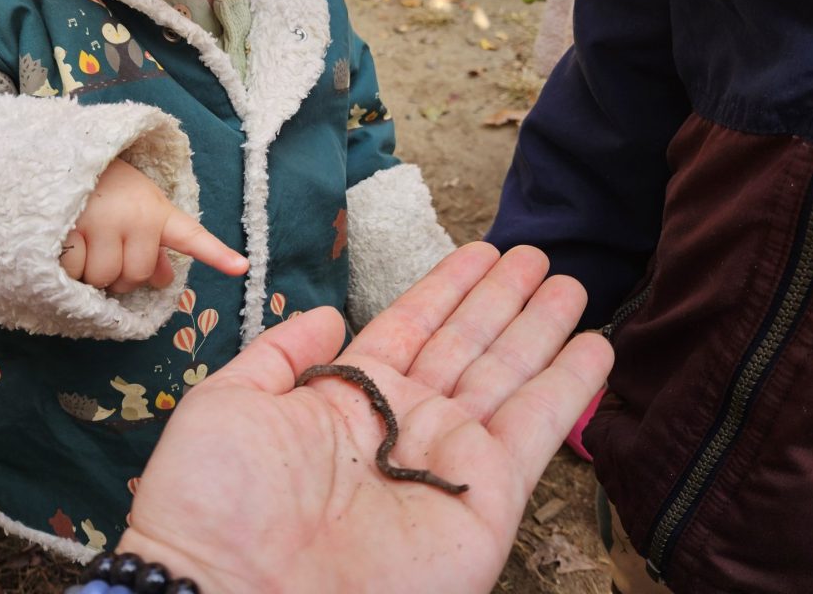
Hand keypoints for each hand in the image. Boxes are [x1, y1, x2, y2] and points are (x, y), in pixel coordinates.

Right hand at [60, 158, 247, 293]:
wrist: (63, 158)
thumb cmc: (107, 190)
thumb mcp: (138, 209)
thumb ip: (153, 245)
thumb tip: (163, 281)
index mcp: (156, 212)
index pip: (190, 235)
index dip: (216, 254)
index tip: (241, 267)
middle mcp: (135, 217)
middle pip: (135, 277)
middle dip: (121, 275)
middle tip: (108, 249)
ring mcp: (102, 222)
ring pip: (104, 278)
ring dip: (92, 273)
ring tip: (86, 243)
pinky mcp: (69, 229)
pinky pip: (74, 272)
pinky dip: (68, 267)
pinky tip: (67, 242)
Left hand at [115, 243, 611, 592]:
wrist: (235, 591)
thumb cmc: (217, 498)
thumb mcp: (233, 401)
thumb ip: (283, 353)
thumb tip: (325, 315)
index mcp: (350, 399)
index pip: (414, 326)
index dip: (450, 288)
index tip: (484, 252)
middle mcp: (407, 425)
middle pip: (469, 345)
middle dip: (503, 300)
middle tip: (538, 256)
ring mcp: (449, 461)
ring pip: (509, 378)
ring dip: (541, 330)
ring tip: (571, 284)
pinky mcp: (486, 501)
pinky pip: (537, 431)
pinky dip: (570, 389)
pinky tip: (595, 347)